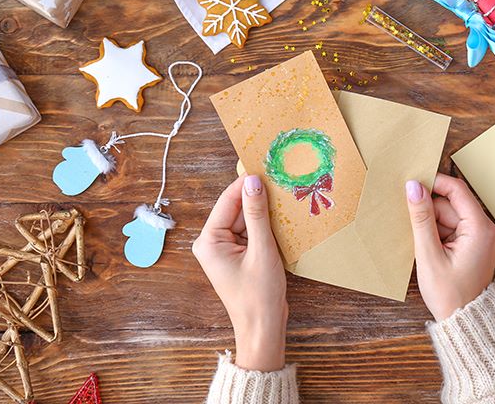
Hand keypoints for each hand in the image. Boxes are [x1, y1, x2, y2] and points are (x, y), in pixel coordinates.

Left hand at [193, 175, 287, 371]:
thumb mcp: (262, 250)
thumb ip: (257, 214)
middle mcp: (211, 242)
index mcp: (208, 241)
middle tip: (282, 182)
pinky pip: (251, 233)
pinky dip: (265, 228)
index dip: (246, 183)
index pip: (227, 201)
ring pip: (246, 220)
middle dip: (258, 198)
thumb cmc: (258, 296)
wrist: (262, 328)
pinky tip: (282, 222)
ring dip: (264, 213)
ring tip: (286, 201)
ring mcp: (224, 250)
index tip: (265, 166)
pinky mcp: (238, 256)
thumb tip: (253, 182)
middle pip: (237, 209)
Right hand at [405, 173, 494, 321]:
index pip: (457, 190)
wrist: (464, 321)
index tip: (413, 183)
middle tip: (413, 226)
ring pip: (449, 215)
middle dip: (429, 211)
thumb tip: (414, 188)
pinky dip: (437, 233)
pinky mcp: (474, 243)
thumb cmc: (451, 296)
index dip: (434, 183)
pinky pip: (452, 227)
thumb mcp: (429, 254)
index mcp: (481, 229)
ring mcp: (481, 236)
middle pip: (451, 204)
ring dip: (432, 224)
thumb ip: (421, 218)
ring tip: (425, 247)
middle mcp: (486, 229)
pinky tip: (429, 248)